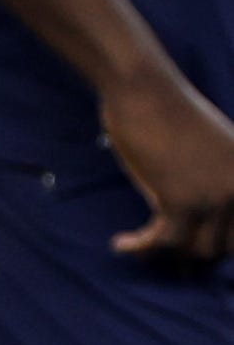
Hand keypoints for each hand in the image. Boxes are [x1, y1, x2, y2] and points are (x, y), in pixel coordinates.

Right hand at [101, 66, 233, 262]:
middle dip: (198, 254)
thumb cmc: (166, 109)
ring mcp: (214, 198)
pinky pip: (166, 241)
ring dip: (170, 254)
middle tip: (172, 257)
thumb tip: (205, 216)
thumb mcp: (213, 147)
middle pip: (226, 247)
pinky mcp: (181, 201)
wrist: (142, 87)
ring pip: (200, 250)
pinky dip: (141, 247)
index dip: (221, 245)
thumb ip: (220, 179)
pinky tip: (121, 244)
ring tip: (144, 248)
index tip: (193, 251)